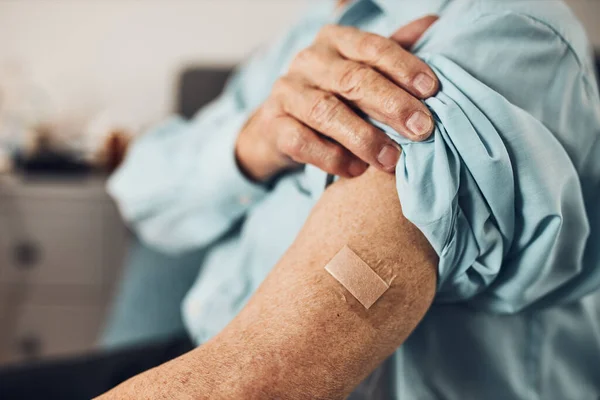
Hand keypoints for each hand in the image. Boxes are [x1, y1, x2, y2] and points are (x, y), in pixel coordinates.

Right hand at [236, 16, 438, 181]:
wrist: (283, 125)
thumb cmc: (334, 95)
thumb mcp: (363, 70)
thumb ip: (393, 52)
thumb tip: (432, 23)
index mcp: (335, 40)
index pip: (372, 47)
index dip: (404, 66)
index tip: (432, 90)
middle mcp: (308, 61)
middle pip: (352, 79)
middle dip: (391, 105)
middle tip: (422, 130)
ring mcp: (287, 92)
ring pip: (327, 112)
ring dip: (364, 138)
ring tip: (392, 160)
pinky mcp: (274, 124)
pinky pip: (302, 141)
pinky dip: (332, 158)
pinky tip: (357, 170)